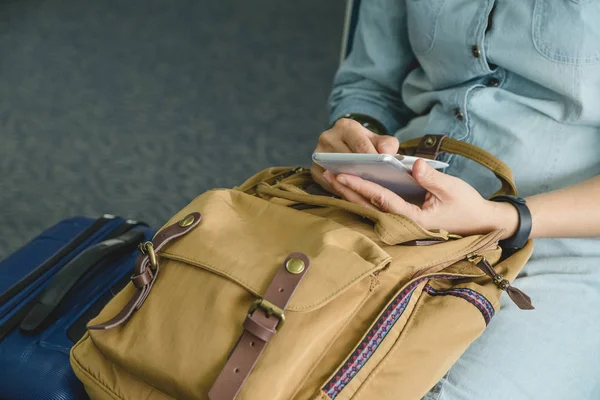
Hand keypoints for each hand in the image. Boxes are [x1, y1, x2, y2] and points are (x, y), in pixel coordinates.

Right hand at [311, 118, 398, 193]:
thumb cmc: (365, 146)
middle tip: (378, 184)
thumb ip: (387, 144)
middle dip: (363, 172)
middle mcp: (328, 137)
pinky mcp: (314, 170)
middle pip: (348, 159)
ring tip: (368, 190)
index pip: (360, 144)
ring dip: (353, 183)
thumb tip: (386, 153)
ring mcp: (318, 154)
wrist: (345, 147)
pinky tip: (355, 193)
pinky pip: (331, 184)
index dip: (373, 158)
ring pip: (338, 173)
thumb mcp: (378, 141)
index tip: (383, 170)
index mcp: (345, 126)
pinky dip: (344, 190)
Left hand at [322, 158, 518, 237]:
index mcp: (414, 218)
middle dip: (347, 190)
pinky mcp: (404, 215)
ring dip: (351, 193)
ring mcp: (402, 220)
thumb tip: (414, 163)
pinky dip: (363, 195)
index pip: (381, 199)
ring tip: (332, 178)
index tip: (343, 176)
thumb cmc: (467, 206)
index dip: (361, 187)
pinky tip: (351, 184)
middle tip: (327, 174)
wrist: (479, 223)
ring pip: (371, 206)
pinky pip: (379, 205)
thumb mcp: (453, 189)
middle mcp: (403, 221)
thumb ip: (432, 178)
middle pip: (369, 205)